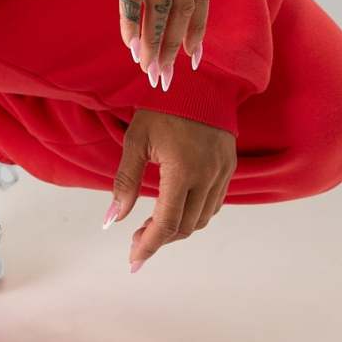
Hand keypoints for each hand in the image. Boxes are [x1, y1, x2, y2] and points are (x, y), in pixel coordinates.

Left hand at [107, 107, 235, 272]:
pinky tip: (177, 209)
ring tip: (154, 227)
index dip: (149, 245)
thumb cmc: (161, 108)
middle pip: (185, 227)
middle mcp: (207, 176)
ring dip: (178, 229)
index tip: (133, 260)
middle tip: (137, 240)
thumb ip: (125, 182)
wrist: (199, 81)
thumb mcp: (136, 141)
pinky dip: (196, 214)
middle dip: (160, 239)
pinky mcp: (229, 167)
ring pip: (202, 219)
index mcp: (182, 170)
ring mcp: (222, 172)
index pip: (166, 223)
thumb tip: (112, 220)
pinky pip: (215, 203)